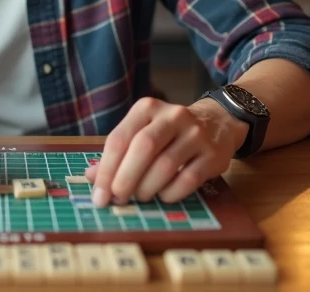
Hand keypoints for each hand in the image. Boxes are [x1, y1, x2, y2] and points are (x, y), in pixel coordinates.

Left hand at [86, 97, 248, 205]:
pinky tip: (164, 196)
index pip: (119, 138)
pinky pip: (188, 179)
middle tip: (118, 199)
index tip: (99, 196)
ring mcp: (195, 134)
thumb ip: (119, 153)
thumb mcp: (142, 133)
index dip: (106, 170)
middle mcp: (172, 116)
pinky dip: (171, 193)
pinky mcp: (213, 154)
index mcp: (146, 108)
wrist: (217, 122)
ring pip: (165, 165)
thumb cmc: (169, 133)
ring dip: (147, 188)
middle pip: (143, 148)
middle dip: (125, 178)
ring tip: (141, 197)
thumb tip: (92, 177)